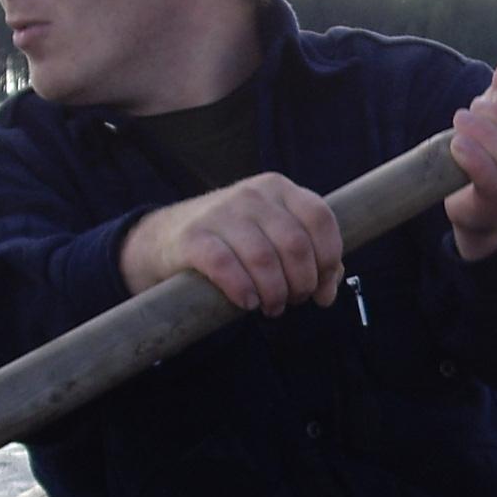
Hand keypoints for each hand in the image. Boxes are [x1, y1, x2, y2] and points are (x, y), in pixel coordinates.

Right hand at [119, 172, 343, 313]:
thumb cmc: (234, 241)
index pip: (320, 219)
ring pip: (263, 258)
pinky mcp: (193, 237)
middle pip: (295, 244)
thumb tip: (329, 292)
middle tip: (294, 301)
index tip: (322, 289)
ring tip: (272, 307)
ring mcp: (221, 212)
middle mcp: (252, 195)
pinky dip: (242, 290)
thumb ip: (311, 257)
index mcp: (279, 189)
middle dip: (301, 283)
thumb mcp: (274, 236)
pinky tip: (247, 302)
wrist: (167, 237)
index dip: (329, 259)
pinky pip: (225, 266)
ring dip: (274, 293)